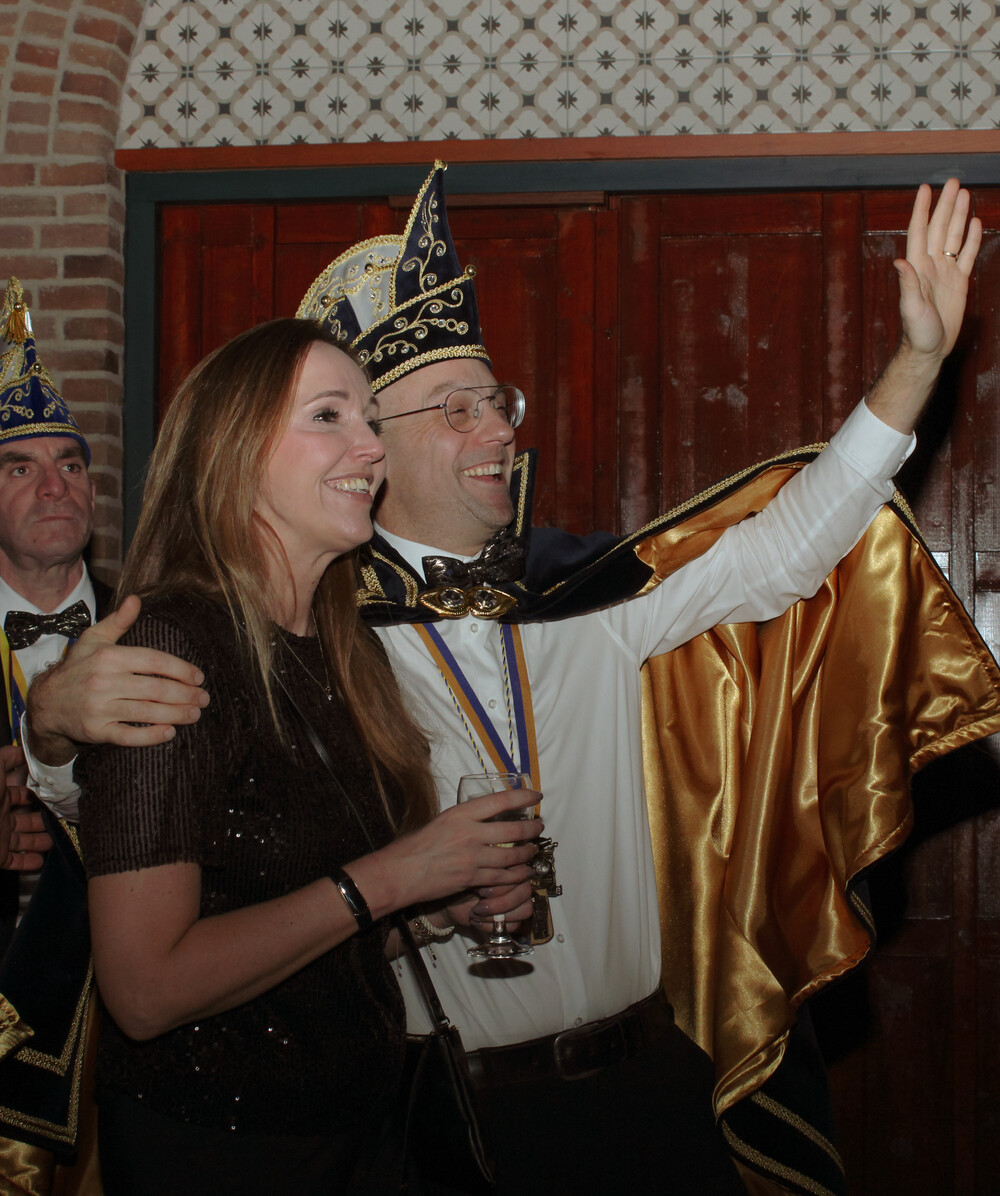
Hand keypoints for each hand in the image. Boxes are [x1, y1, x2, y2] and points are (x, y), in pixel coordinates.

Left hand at [0, 746, 51, 870]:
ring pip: (24, 840)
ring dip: (41, 841)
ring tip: (56, 841)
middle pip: (26, 818)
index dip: (37, 795)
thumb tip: (24, 750)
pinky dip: (29, 862)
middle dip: (43, 819)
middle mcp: (0, 817)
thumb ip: (8, 758)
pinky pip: (15, 861)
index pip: (21, 795)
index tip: (56, 795)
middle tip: (62, 820)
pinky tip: (42, 860)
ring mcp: (0, 837)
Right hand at [26, 594, 209, 765]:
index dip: (180, 669)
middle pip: (155, 688)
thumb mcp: (93, 639)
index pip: (153, 661)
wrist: (46, 703)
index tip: (199, 677)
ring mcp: (99, 708)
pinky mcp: (95, 731)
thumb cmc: (77, 667)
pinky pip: (128, 736)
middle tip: (203, 699)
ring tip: (195, 714)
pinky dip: (150, 736)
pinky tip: (170, 732)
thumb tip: (136, 599)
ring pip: (146, 712)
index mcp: (108, 657)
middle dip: (185, 694)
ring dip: (176, 714)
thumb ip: (118, 621)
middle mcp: (103, 682)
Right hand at [351, 787, 542, 918]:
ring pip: (512, 856)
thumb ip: (463, 820)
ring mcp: (473, 858)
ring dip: (527, 853)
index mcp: (461, 813)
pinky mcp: (473, 878)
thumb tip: (483, 819)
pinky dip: (515, 875)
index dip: (523, 797)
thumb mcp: (440, 821)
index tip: (535, 796)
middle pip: (513, 829)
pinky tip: (522, 873)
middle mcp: (471, 833)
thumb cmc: (415, 845)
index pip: (500, 800)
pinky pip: (502, 877)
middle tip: (539, 828)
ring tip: (533, 850)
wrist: (400, 872)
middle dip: (531, 829)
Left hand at [452, 879, 535, 932]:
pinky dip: (493, 926)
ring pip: (525, 910)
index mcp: (512, 866)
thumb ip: (486, 874)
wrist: (453, 899)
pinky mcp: (514, 919)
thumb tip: (493, 880)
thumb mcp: (471, 876)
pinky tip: (477, 921)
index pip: (520, 875)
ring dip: (498, 915)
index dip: (500, 887)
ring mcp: (519, 901)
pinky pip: (515, 925)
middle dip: (501, 903)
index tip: (480, 892)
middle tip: (479, 907)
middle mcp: (520, 882)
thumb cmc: (463, 883)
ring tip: (476, 914)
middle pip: (525, 892)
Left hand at [895, 177, 981, 361]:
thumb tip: (899, 261)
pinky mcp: (959, 282)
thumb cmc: (917, 332)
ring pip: (953, 236)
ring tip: (964, 194)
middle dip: (945, 205)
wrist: (930, 349)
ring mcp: (945, 272)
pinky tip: (975, 222)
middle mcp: (930, 266)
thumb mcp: (911, 308)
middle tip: (953, 181)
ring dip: (958, 215)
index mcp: (918, 268)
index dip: (922, 210)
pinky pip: (966, 255)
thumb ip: (907, 284)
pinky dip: (971, 238)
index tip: (925, 188)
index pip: (919, 232)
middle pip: (939, 228)